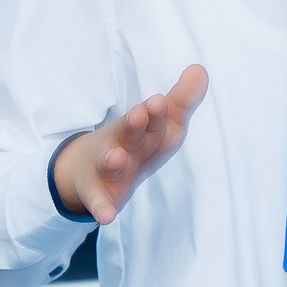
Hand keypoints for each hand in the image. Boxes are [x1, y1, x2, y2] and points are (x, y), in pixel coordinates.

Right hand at [53, 65, 208, 224]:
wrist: (86, 169)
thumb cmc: (135, 142)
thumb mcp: (160, 124)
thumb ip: (181, 101)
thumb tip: (201, 70)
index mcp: (141, 128)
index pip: (153, 119)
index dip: (157, 112)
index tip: (159, 101)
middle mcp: (123, 144)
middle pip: (130, 134)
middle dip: (135, 125)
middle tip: (140, 114)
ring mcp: (107, 169)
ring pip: (110, 164)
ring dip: (112, 160)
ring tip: (116, 157)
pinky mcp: (98, 194)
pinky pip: (98, 201)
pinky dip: (101, 208)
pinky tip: (106, 217)